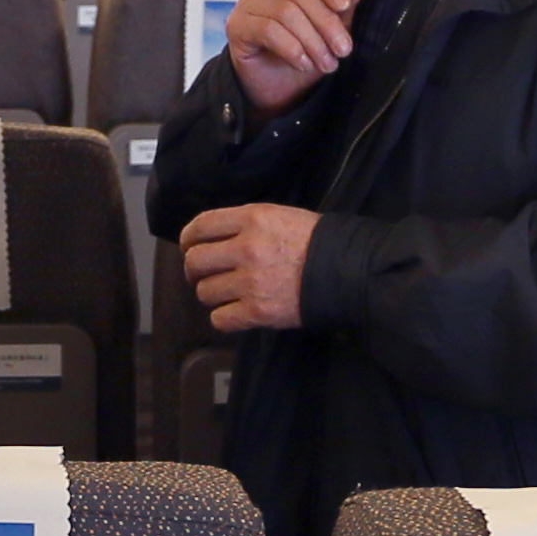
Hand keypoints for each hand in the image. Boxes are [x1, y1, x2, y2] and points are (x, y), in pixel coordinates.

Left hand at [181, 204, 317, 332]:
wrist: (347, 272)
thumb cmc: (317, 241)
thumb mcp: (280, 216)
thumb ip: (245, 224)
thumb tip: (215, 238)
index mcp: (251, 219)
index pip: (200, 226)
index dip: (188, 239)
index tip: (190, 247)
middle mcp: (245, 248)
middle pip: (195, 261)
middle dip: (195, 270)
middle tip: (204, 275)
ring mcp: (250, 282)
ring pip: (205, 292)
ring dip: (212, 294)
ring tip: (227, 293)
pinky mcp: (258, 311)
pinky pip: (220, 319)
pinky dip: (224, 318)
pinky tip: (235, 312)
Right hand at [227, 0, 360, 117]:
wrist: (276, 87)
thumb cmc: (302, 54)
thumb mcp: (330, 30)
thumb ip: (342, 3)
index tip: (344, 4)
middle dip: (327, 24)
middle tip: (343, 50)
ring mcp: (248, 4)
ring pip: (285, 11)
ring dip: (312, 41)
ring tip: (325, 62)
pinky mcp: (237, 25)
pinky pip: (268, 30)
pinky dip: (291, 49)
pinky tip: (302, 63)